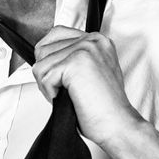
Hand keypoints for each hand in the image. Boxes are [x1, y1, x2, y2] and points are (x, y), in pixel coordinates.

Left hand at [32, 25, 140, 145]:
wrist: (117, 123)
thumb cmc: (104, 107)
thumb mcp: (90, 73)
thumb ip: (71, 58)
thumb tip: (43, 56)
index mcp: (97, 41)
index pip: (56, 34)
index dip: (50, 59)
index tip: (62, 77)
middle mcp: (93, 40)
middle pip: (44, 48)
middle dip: (48, 74)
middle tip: (67, 89)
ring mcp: (85, 49)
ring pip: (41, 64)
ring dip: (48, 85)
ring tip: (70, 94)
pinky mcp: (76, 62)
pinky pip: (44, 76)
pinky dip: (51, 93)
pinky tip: (70, 98)